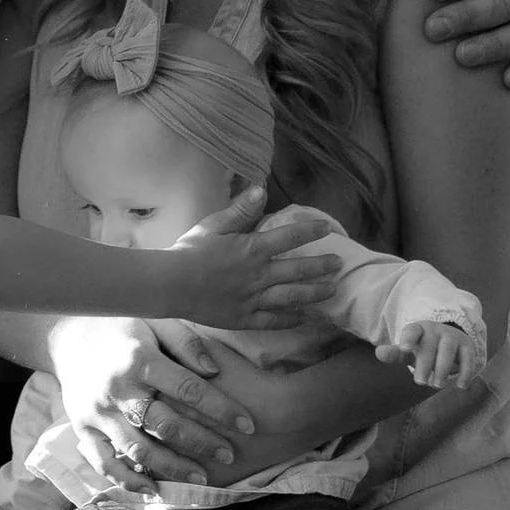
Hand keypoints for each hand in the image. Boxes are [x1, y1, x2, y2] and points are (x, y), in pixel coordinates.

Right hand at [50, 315, 256, 488]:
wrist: (66, 333)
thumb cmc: (121, 325)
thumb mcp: (154, 318)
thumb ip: (186, 342)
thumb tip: (215, 371)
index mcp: (139, 358)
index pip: (189, 389)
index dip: (222, 409)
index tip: (248, 425)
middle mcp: (117, 389)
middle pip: (166, 424)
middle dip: (203, 443)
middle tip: (230, 455)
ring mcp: (97, 412)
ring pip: (139, 448)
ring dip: (173, 467)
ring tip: (202, 477)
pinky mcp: (82, 428)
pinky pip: (104, 462)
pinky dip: (127, 480)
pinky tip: (153, 489)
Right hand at [174, 198, 342, 333]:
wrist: (170, 284)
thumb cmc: (189, 250)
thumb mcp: (214, 224)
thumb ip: (240, 210)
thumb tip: (261, 189)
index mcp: (253, 248)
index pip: (290, 237)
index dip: (311, 231)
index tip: (327, 228)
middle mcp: (259, 275)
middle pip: (299, 270)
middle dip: (322, 266)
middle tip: (339, 264)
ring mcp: (254, 299)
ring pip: (292, 297)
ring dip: (315, 293)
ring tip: (332, 291)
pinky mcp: (245, 318)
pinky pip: (274, 321)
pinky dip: (291, 319)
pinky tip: (304, 317)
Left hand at [374, 319, 475, 388]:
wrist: (449, 339)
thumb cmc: (423, 348)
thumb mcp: (408, 351)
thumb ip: (395, 353)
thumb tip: (378, 353)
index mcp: (418, 329)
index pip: (412, 330)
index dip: (408, 338)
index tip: (405, 348)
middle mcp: (436, 330)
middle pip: (429, 345)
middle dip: (425, 364)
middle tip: (419, 382)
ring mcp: (452, 337)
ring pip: (448, 349)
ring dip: (443, 368)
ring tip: (436, 385)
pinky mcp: (467, 347)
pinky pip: (468, 358)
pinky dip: (465, 371)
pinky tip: (460, 386)